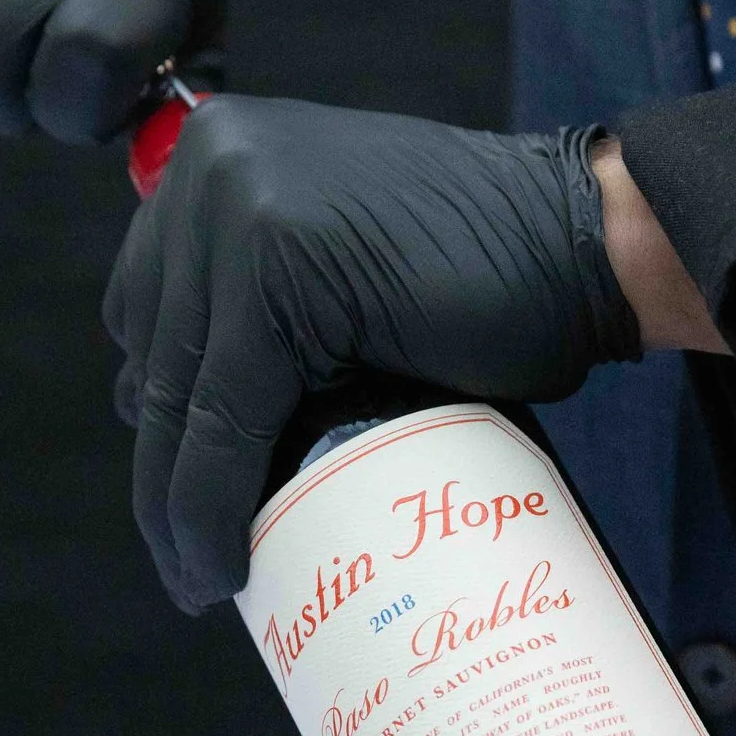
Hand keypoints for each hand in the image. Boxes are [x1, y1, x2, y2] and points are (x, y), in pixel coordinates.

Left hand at [103, 96, 639, 610]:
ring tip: (207, 581)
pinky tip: (223, 563)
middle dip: (165, 473)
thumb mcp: (340, 270)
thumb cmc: (487, 273)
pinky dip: (213, 504)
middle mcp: (209, 167)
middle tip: (193, 561)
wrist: (587, 243)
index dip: (161, 418)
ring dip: (178, 508)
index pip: (148, 314)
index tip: (182, 500)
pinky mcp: (273, 271)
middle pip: (153, 359)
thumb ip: (265, 305)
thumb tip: (187, 431)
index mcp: (216, 154)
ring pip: (178, 396)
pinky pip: (220, 418)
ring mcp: (237, 209)